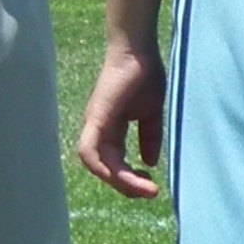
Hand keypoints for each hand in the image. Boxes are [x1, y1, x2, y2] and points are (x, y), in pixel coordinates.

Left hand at [78, 41, 167, 198]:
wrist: (138, 51)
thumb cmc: (144, 75)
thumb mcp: (151, 113)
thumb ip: (149, 137)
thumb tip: (150, 162)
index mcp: (110, 130)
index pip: (114, 164)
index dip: (131, 180)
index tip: (152, 187)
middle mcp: (98, 130)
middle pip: (104, 169)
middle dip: (127, 186)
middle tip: (150, 193)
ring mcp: (94, 125)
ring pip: (96, 165)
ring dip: (118, 181)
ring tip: (142, 188)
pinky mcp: (96, 120)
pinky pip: (91, 152)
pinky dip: (104, 168)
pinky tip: (126, 175)